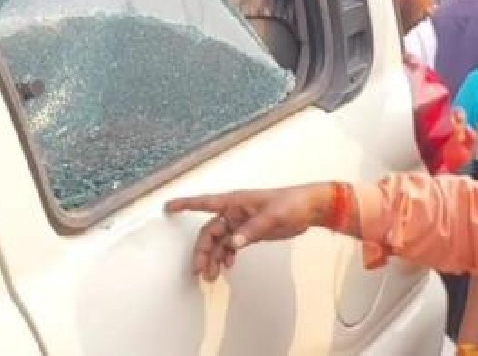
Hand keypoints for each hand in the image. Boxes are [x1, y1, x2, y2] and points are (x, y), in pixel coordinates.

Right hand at [165, 184, 331, 280]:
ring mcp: (241, 222)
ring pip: (220, 241)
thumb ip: (252, 230)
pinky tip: (228, 266)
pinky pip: (231, 245)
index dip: (185, 204)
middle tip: (200, 270)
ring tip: (212, 276)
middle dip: (203, 250)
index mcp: (236, 201)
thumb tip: (233, 242)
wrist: (309, 208)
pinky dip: (228, 255)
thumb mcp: (273, 216)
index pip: (205, 202)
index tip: (168, 207)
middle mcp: (235, 211)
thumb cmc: (292, 203)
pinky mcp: (249, 231)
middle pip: (210, 231)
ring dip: (214, 257)